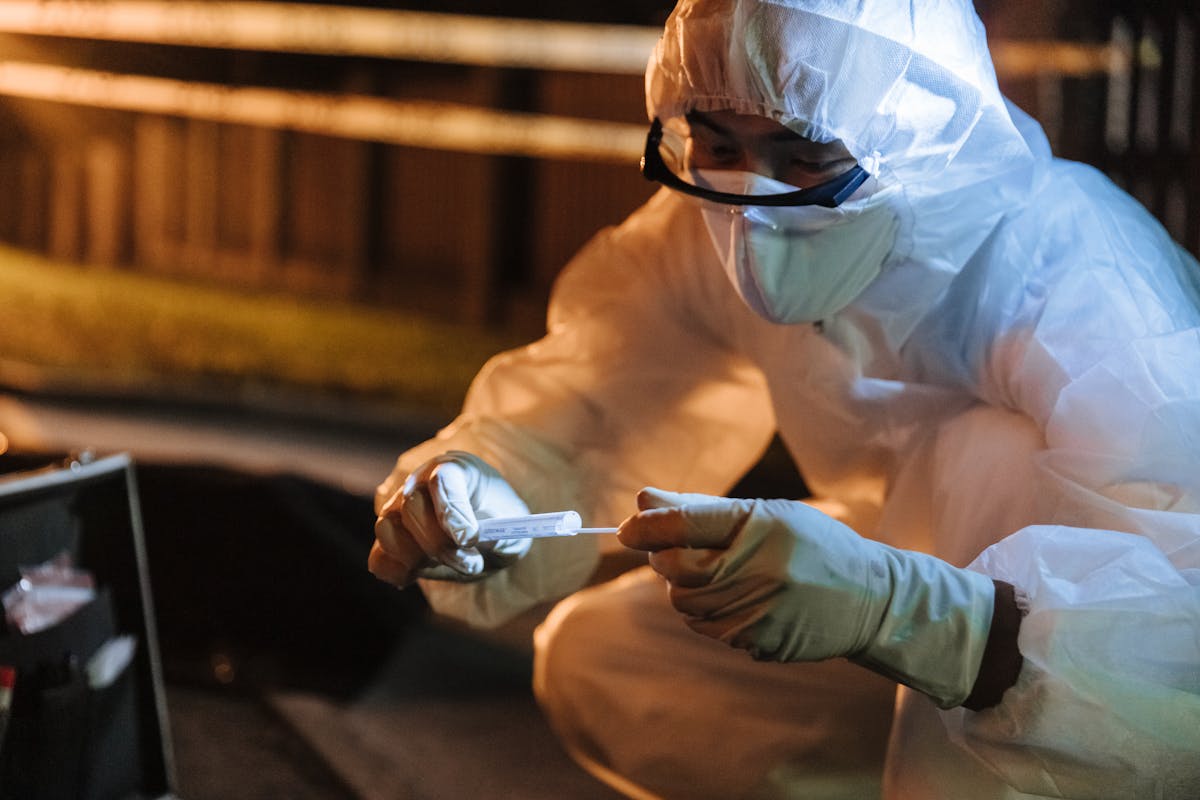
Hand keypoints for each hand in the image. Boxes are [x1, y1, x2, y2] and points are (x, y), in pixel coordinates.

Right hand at [369, 451, 531, 585]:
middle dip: (440, 543)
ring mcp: (397, 509)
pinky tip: (423, 572)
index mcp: (455, 469)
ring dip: (416, 557)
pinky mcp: (389, 540)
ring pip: (387, 528)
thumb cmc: (499, 527)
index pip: (442, 478)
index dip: (452, 510)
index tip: (469, 539)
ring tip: (447, 566)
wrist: (485, 538)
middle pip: (412, 506)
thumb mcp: (513, 530)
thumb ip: (499, 535)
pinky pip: (378, 558)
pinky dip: (398, 572)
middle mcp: (420, 482)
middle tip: (471, 563)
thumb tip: (479, 541)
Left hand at [618, 488, 997, 707]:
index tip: (627, 529)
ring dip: (688, 590)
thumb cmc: (811, 544)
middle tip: (685, 552)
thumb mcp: (766, 513)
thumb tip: (642, 501)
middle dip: (668, 560)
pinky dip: (710, 615)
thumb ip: (700, 509)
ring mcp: (760, 611)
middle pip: (674, 570)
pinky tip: (742, 601)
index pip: (684, 525)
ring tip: (723, 576)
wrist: (870, 598)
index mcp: (761, 526)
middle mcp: (760, 570)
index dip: (647, 527)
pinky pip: (709, 629)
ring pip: (685, 605)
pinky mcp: (761, 642)